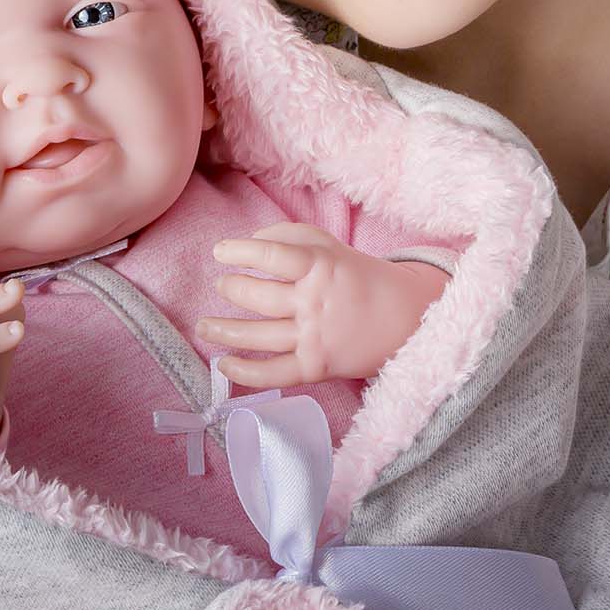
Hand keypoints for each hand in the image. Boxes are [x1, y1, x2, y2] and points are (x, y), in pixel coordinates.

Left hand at [197, 222, 446, 386]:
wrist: (405, 318)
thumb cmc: (360, 277)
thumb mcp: (331, 245)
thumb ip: (290, 235)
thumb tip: (251, 241)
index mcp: (320, 266)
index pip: (272, 255)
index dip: (240, 252)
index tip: (219, 252)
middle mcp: (314, 301)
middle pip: (260, 297)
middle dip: (232, 289)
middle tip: (221, 286)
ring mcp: (314, 337)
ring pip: (259, 335)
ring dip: (225, 331)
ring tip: (204, 326)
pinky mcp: (316, 367)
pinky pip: (274, 373)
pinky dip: (245, 373)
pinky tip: (223, 365)